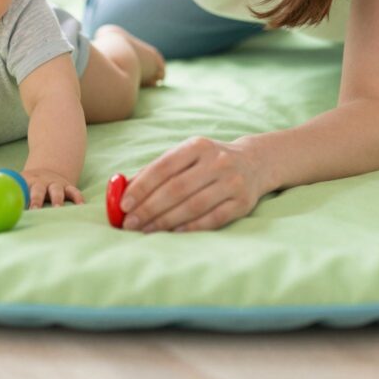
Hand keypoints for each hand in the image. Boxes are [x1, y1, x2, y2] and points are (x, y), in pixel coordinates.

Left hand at [21, 168, 83, 208]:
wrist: (46, 172)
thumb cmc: (29, 186)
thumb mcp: (19, 185)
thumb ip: (12, 195)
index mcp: (26, 182)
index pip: (20, 188)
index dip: (18, 195)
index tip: (15, 205)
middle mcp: (41, 182)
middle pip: (38, 189)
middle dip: (36, 199)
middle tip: (35, 210)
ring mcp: (56, 184)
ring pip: (56, 190)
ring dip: (57, 199)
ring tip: (57, 209)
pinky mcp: (68, 187)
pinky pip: (74, 191)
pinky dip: (78, 198)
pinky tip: (81, 205)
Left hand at [120, 137, 266, 231]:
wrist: (255, 163)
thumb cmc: (209, 161)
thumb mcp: (186, 155)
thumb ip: (157, 170)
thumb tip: (123, 189)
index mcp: (198, 146)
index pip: (164, 167)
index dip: (142, 187)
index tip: (124, 205)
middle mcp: (217, 161)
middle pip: (176, 189)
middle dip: (149, 208)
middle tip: (129, 224)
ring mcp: (232, 182)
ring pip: (192, 206)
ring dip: (165, 221)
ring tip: (145, 230)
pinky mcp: (243, 203)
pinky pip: (212, 219)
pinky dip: (190, 227)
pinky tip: (172, 233)